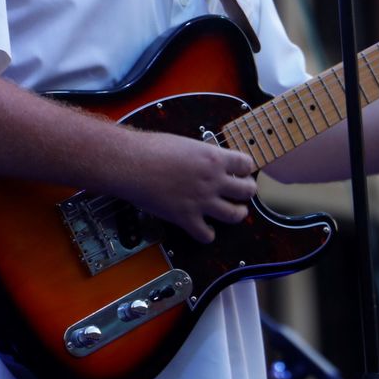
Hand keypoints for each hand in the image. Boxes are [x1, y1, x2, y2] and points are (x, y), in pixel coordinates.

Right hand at [110, 129, 257, 243]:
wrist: (131, 163)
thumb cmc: (151, 148)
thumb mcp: (185, 143)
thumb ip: (201, 155)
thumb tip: (206, 161)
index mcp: (213, 158)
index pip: (246, 164)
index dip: (246, 168)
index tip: (241, 171)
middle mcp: (212, 180)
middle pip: (247, 191)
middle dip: (247, 191)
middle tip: (242, 192)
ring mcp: (201, 201)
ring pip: (235, 215)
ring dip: (237, 213)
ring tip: (233, 211)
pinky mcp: (186, 218)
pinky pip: (206, 235)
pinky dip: (208, 234)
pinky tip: (204, 228)